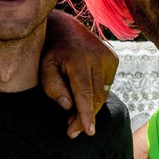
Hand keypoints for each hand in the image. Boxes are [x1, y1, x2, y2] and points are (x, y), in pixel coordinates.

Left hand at [41, 11, 117, 137]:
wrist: (65, 27)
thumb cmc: (51, 51)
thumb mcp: (45, 68)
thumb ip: (53, 87)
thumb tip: (69, 106)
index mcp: (78, 59)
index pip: (84, 92)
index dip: (86, 114)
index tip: (89, 131)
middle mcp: (97, 57)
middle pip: (95, 97)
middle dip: (85, 117)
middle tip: (72, 131)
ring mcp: (108, 56)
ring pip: (103, 94)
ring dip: (90, 108)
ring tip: (74, 116)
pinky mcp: (113, 59)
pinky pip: (106, 85)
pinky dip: (96, 95)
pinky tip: (84, 95)